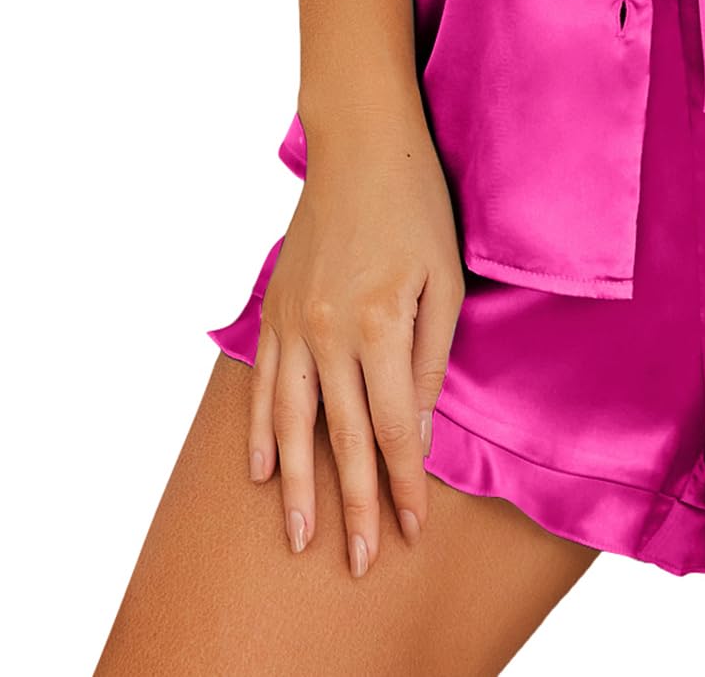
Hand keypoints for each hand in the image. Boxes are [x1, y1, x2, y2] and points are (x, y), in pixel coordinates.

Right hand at [249, 101, 464, 577]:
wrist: (362, 144)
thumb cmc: (418, 204)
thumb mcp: (445, 278)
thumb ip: (433, 354)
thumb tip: (422, 422)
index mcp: (378, 323)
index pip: (394, 426)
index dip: (404, 483)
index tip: (411, 528)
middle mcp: (328, 330)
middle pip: (340, 438)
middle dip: (354, 504)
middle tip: (359, 561)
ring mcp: (293, 321)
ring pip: (290, 422)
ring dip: (296, 486)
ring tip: (301, 537)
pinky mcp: (274, 308)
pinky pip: (262, 383)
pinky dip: (259, 429)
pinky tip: (260, 469)